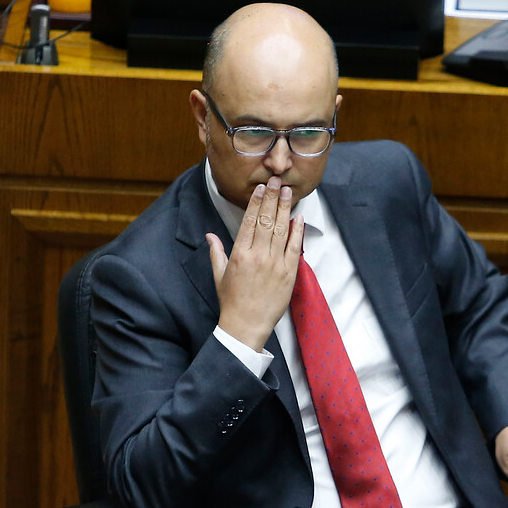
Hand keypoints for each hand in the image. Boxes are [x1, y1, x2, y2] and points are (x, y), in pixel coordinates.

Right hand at [206, 176, 304, 351]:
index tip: (260, 188)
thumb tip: (210, 235)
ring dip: (285, 209)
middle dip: (272, 198)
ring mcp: (275, 264)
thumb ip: (216, 252)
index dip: (256, 202)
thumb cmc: (231, 301)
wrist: (246, 326)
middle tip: (277, 181)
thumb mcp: (219, 275)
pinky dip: (297, 231)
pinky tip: (298, 217)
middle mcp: (258, 256)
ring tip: (288, 192)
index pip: (249, 221)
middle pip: (266, 220)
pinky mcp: (289, 274)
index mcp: (239, 254)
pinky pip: (294, 247)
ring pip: (281, 230)